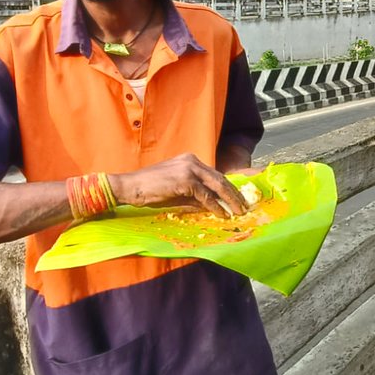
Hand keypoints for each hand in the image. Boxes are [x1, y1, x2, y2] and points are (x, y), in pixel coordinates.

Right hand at [110, 153, 249, 217]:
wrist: (130, 186)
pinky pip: (205, 196)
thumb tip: (212, 207)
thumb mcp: (176, 192)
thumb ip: (194, 196)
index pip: (215, 174)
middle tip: (244, 206)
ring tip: (239, 212)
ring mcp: (189, 169)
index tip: (237, 199)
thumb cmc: (150, 190)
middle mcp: (192, 161)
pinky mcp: (185, 180)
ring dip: (229, 201)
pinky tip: (222, 214)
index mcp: (190, 160)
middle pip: (220, 178)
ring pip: (217, 186)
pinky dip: (215, 207)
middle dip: (234, 194)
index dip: (228, 187)